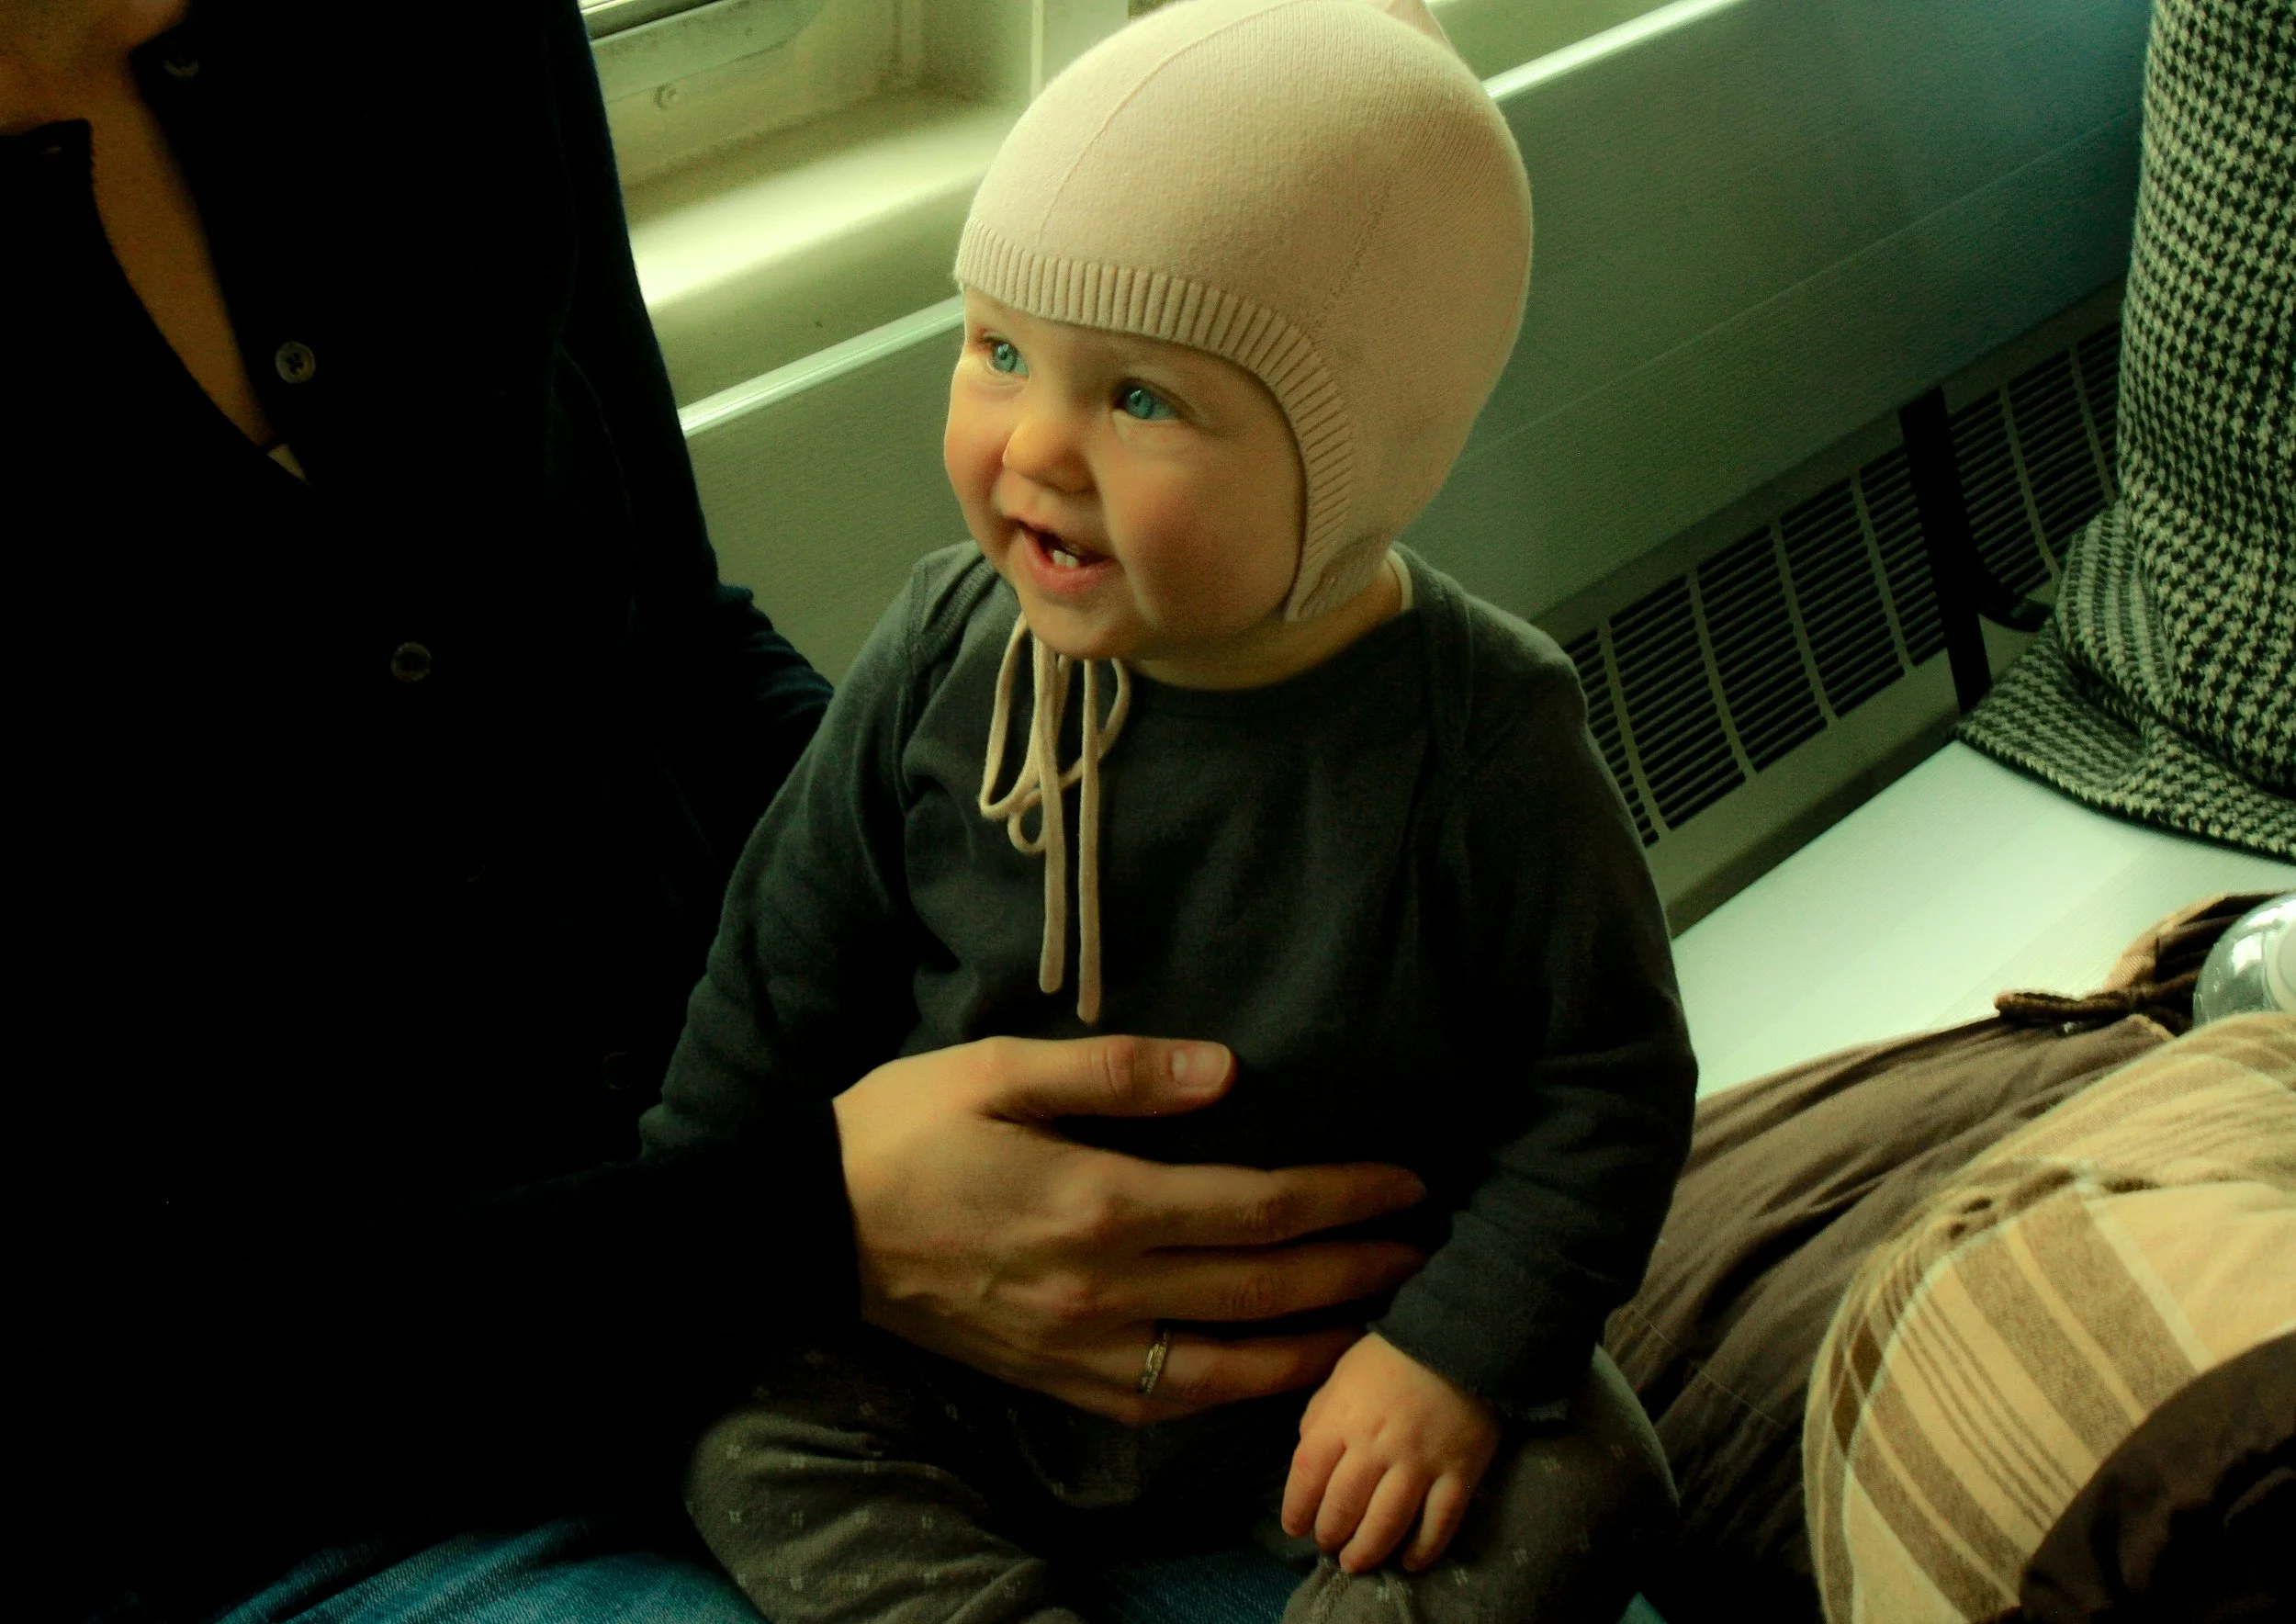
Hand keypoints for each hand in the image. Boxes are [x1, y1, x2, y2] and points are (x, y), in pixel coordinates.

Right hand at [833, 1034, 1426, 1424]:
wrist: (808, 1226)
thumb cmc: (904, 1129)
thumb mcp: (996, 1068)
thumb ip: (1117, 1071)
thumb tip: (1228, 1071)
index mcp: (1099, 1202)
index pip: (1259, 1206)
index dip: (1345, 1197)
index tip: (1406, 1179)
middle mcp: (1103, 1289)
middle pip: (1264, 1289)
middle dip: (1357, 1270)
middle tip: (1424, 1249)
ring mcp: (1080, 1348)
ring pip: (1228, 1368)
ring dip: (1313, 1347)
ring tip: (1375, 1324)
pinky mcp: (1053, 1380)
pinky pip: (1163, 1406)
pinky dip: (1231, 1396)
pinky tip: (1266, 1375)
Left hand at [1281, 1332, 1499, 1573]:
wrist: (1460, 1339)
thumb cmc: (1392, 1355)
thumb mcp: (1342, 1373)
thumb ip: (1321, 1413)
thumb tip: (1307, 1450)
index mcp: (1343, 1419)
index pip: (1307, 1474)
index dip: (1296, 1508)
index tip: (1295, 1526)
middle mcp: (1377, 1447)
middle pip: (1344, 1507)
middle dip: (1330, 1534)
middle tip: (1328, 1545)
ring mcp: (1421, 1463)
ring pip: (1387, 1524)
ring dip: (1367, 1551)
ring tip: (1355, 1563)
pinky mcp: (1460, 1474)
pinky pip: (1440, 1523)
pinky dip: (1423, 1549)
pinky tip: (1409, 1562)